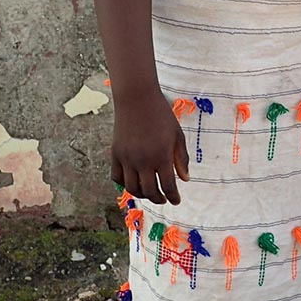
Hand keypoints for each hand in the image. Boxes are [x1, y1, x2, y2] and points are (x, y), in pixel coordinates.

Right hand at [110, 88, 189, 204]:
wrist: (137, 99)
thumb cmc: (161, 115)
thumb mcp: (177, 135)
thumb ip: (181, 158)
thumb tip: (184, 179)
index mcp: (161, 156)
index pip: (167, 186)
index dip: (173, 196)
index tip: (176, 200)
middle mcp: (143, 161)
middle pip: (149, 191)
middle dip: (159, 198)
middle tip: (164, 199)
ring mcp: (127, 158)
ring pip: (132, 188)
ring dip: (142, 195)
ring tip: (150, 193)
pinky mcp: (115, 154)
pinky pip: (117, 177)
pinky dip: (125, 184)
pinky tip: (134, 183)